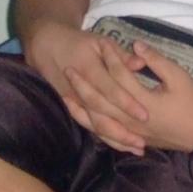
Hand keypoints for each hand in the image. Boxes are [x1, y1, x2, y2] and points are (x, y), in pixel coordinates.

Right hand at [22, 20, 150, 151]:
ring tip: (136, 149)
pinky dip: (104, 138)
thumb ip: (120, 55)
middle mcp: (80, 91)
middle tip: (142, 143)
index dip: (127, 103)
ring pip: (94, 126)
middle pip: (101, 116)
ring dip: (115, 140)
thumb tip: (140, 63)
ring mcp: (74, 102)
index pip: (110, 90)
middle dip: (122, 131)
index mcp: (89, 70)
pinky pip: (88, 127)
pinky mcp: (72, 109)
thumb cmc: (79, 43)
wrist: (47, 47)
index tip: (145, 115)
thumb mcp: (99, 42)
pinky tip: (120, 146)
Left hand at [66, 41, 192, 155]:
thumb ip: (156, 60)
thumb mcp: (178, 76)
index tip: (101, 44)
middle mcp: (132, 119)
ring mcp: (130, 132)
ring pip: (98, 121)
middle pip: (100, 101)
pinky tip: (80, 116)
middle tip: (67, 68)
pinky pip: (105, 134)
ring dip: (79, 107)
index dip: (110, 59)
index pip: (119, 77)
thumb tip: (136, 45)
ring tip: (64, 94)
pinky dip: (90, 125)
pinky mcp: (131, 139)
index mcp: (144, 101)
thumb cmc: (192, 102)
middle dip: (82, 85)